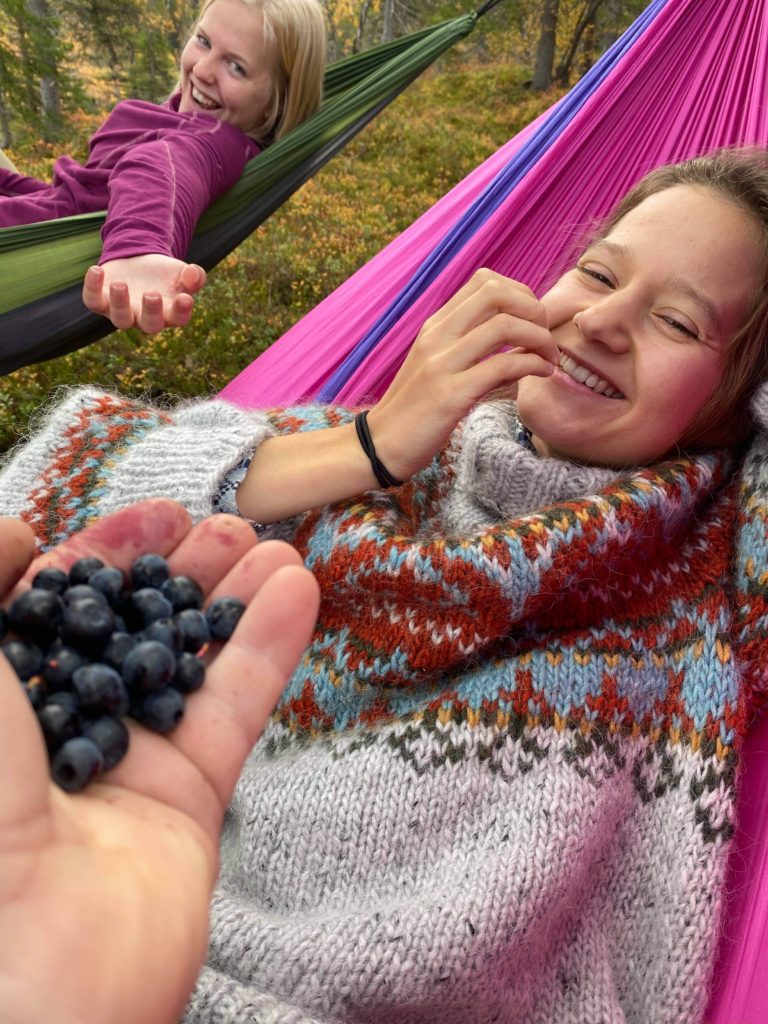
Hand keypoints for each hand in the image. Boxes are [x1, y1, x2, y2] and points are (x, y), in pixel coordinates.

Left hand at [0, 502, 318, 1023]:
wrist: (17, 970)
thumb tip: (23, 534)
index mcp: (4, 703)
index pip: (54, 607)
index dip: (102, 554)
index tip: (147, 516)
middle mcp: (58, 730)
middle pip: (129, 629)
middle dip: (176, 569)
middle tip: (222, 524)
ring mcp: (124, 766)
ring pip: (188, 664)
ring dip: (231, 598)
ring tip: (270, 544)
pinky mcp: (186, 803)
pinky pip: (233, 711)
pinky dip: (268, 647)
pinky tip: (297, 588)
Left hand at [82, 255, 206, 333]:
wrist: (136, 264)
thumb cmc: (163, 274)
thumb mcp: (181, 272)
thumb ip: (193, 275)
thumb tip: (193, 274)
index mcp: (168, 314)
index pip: (177, 319)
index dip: (181, 311)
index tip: (185, 297)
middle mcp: (144, 319)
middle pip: (149, 326)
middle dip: (151, 312)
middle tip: (152, 294)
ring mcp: (121, 312)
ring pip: (120, 319)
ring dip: (119, 303)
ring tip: (120, 283)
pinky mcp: (100, 301)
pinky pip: (92, 301)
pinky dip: (92, 287)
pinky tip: (97, 270)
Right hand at [367, 269, 559, 480]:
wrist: (381, 444)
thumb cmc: (414, 408)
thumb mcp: (435, 364)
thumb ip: (465, 343)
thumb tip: (513, 333)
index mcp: (435, 326)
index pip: (485, 281)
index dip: (521, 293)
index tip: (533, 320)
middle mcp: (437, 336)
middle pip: (497, 293)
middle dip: (534, 309)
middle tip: (545, 336)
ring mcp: (442, 364)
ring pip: (505, 326)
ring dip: (540, 338)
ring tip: (549, 358)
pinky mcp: (450, 395)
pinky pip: (502, 366)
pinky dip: (533, 365)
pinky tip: (541, 374)